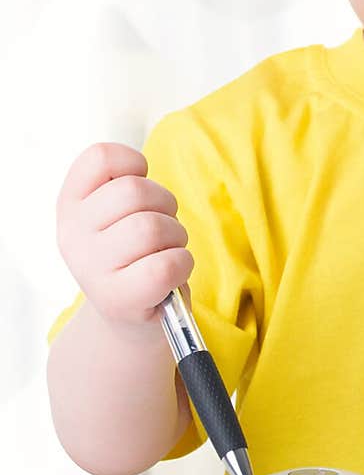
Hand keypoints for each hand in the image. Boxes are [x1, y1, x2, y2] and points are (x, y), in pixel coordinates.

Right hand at [56, 141, 193, 328]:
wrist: (129, 317)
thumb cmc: (133, 255)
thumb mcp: (115, 214)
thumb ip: (120, 183)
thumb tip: (139, 169)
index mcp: (70, 205)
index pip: (100, 156)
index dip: (133, 163)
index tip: (139, 185)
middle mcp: (72, 235)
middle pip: (135, 190)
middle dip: (165, 204)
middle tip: (162, 227)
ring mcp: (91, 269)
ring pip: (152, 226)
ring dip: (175, 236)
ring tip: (165, 250)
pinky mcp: (118, 299)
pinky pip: (166, 265)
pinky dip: (182, 264)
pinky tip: (171, 273)